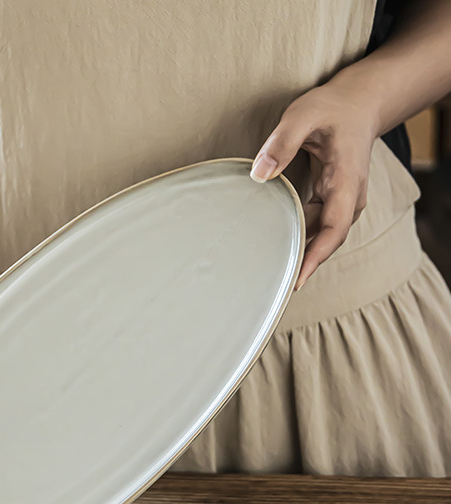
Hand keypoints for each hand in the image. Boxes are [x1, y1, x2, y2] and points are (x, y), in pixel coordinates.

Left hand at [250, 81, 378, 288]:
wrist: (360, 102)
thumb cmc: (332, 108)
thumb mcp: (303, 115)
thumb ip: (281, 142)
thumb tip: (259, 174)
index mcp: (346, 181)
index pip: (335, 228)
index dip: (317, 256)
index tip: (298, 279)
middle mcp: (349, 197)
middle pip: (328, 240)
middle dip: (304, 263)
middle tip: (272, 286)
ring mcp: (342, 200)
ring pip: (321, 235)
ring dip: (300, 252)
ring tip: (269, 272)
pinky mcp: (332, 200)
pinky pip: (316, 226)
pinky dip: (299, 238)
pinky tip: (276, 246)